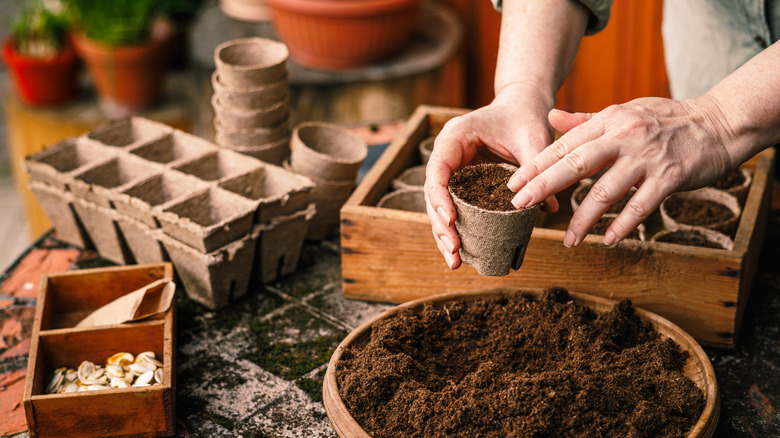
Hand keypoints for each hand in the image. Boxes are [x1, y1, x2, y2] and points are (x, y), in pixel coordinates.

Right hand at [425, 83, 559, 268]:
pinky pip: (454, 210)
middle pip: (433, 195)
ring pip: (439, 207)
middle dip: (441, 225)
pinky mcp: (462, 184)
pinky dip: (457, 231)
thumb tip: (547, 206)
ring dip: (444, 235)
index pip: (437, 170)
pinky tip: (462, 254)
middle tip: (454, 249)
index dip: (440, 196)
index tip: (451, 219)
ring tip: (455, 261)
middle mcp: (447, 155)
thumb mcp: (533, 137)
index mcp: (454, 137)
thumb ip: (537, 167)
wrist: (522, 107)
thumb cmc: (525, 116)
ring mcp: (452, 171)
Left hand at [507, 95, 736, 246]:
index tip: (513, 183)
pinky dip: (623, 225)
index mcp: (609, 120)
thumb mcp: (624, 111)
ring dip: (583, 219)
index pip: (564, 144)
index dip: (536, 165)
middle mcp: (624, 136)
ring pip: (605, 191)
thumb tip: (550, 117)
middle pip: (575, 164)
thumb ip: (585, 120)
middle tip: (519, 206)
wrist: (720, 122)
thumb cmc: (667, 119)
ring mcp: (647, 157)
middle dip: (544, 186)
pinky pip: (641, 206)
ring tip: (568, 240)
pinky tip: (609, 239)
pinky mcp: (670, 176)